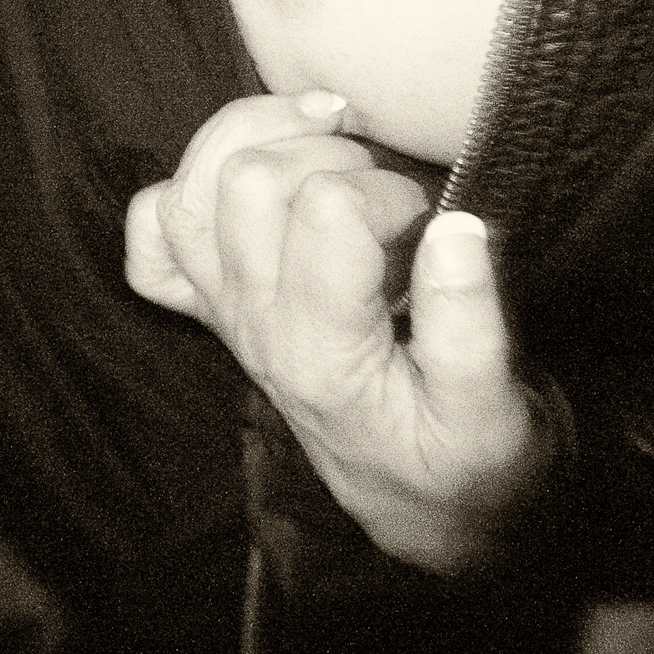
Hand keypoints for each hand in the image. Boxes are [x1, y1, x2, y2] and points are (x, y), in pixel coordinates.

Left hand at [126, 91, 555, 572]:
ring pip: (191, 189)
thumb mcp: (497, 415)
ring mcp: (226, 313)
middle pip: (248, 182)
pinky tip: (257, 185)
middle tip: (390, 184)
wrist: (428, 514)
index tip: (436, 217)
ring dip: (262, 139)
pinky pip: (156, 232)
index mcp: (324, 352)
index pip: (327, 211)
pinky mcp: (217, 304)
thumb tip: (458, 227)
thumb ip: (472, 326)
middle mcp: (256, 327)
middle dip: (330, 153)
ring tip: (331, 140)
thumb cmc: (468, 462)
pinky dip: (189, 191)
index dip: (392, 190)